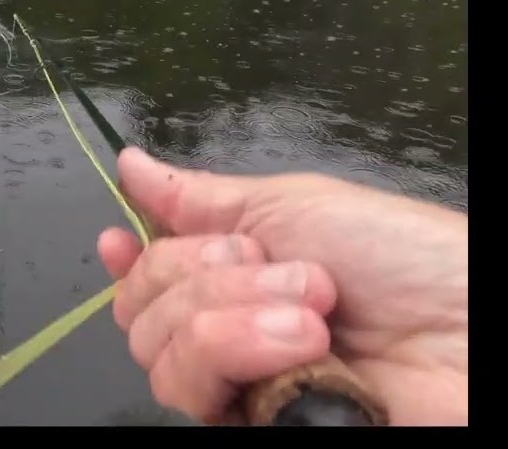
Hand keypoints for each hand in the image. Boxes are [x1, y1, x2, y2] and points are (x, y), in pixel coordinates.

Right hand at [98, 147, 467, 425]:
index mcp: (236, 275)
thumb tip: (130, 164)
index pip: (150, 278)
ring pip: (159, 350)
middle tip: (283, 269)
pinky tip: (301, 346)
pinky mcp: (250, 425)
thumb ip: (199, 197)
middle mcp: (229, 332)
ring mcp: (240, 384)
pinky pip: (194, 387)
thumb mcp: (292, 204)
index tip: (119, 239)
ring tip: (310, 314)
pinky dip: (240, 351)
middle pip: (140, 310)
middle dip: (201, 274)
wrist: (469, 335)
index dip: (129, 260)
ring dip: (227, 316)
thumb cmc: (405, 261)